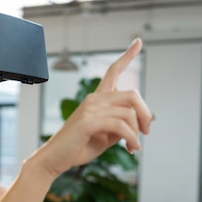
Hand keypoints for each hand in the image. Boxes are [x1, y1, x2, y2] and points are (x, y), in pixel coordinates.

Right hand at [36, 38, 151, 176]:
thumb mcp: (105, 136)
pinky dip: (131, 138)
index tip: (138, 42)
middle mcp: (94, 99)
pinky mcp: (88, 121)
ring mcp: (90, 108)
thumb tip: (138, 126)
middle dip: (146, 114)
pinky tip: (131, 148)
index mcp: (97, 99)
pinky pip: (120, 126)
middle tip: (146, 132)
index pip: (113, 71)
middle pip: (132, 95)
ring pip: (129, 113)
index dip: (127, 56)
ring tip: (134, 146)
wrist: (54, 159)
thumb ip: (119, 126)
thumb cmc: (78, 147)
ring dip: (137, 132)